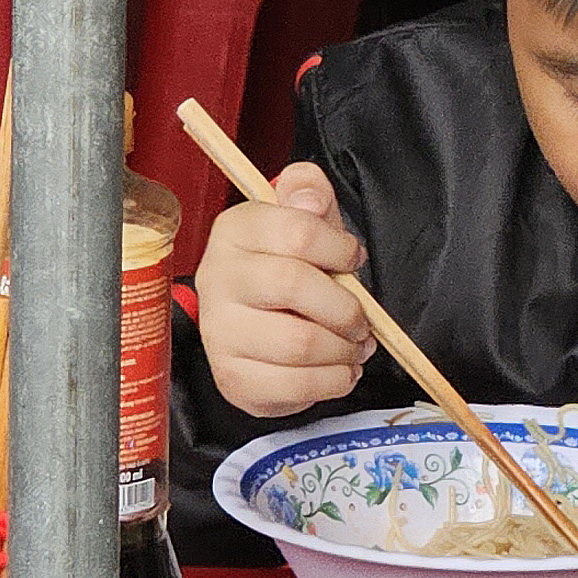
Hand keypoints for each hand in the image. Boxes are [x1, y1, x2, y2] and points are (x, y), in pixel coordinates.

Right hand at [191, 163, 377, 415]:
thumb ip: (309, 192)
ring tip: (353, 346)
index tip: (352, 260)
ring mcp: (219, 331)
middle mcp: (217, 278)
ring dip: (343, 350)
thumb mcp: (302, 219)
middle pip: (295, 287)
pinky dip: (333, 382)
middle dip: (346, 308)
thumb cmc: (288, 267)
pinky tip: (339, 370)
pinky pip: (294, 386)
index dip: (340, 249)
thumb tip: (311, 197)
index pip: (298, 232)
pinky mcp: (233, 377)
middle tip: (360, 320)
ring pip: (298, 343)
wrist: (259, 325)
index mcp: (235, 231)